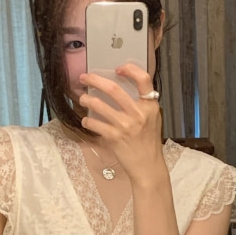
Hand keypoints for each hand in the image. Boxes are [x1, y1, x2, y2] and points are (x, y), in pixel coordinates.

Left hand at [78, 63, 165, 185]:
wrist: (147, 166)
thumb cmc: (149, 142)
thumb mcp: (153, 119)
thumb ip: (143, 104)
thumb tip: (124, 87)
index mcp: (150, 106)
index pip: (144, 79)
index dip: (130, 69)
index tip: (117, 68)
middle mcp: (138, 114)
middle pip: (113, 89)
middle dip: (95, 80)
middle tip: (85, 77)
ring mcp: (125, 126)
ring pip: (99, 105)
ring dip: (87, 100)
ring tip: (82, 99)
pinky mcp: (114, 137)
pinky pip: (95, 124)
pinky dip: (87, 121)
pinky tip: (86, 121)